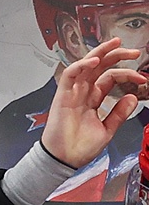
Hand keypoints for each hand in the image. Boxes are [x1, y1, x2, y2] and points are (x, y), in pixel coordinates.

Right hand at [39, 37, 145, 169]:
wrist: (65, 159)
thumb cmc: (80, 147)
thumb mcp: (107, 129)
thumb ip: (119, 113)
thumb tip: (132, 98)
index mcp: (92, 99)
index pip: (109, 78)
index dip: (126, 75)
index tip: (141, 78)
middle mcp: (82, 93)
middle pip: (99, 67)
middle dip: (115, 56)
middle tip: (133, 51)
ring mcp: (72, 93)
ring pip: (85, 66)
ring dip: (100, 54)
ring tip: (115, 45)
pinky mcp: (62, 95)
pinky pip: (70, 75)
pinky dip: (81, 66)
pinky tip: (95, 62)